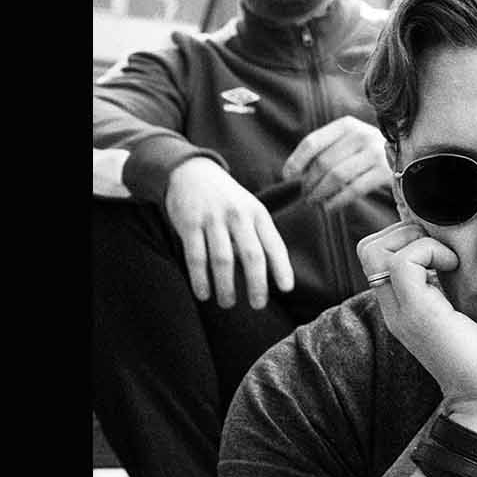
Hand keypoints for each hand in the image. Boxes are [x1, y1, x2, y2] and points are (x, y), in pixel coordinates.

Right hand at [164, 157, 293, 309]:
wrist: (192, 171)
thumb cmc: (227, 199)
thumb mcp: (249, 209)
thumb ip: (259, 236)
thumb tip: (271, 273)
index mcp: (258, 213)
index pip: (274, 244)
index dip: (282, 267)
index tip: (286, 289)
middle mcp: (238, 216)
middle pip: (251, 255)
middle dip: (256, 283)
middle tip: (258, 305)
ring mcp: (213, 219)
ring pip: (223, 259)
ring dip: (226, 286)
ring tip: (228, 303)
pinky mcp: (189, 223)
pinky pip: (196, 256)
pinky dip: (200, 278)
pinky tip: (203, 294)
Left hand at [282, 116, 389, 210]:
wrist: (410, 155)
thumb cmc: (368, 152)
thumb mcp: (349, 141)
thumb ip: (325, 150)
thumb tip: (293, 173)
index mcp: (346, 125)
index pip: (312, 142)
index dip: (296, 161)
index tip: (287, 176)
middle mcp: (361, 135)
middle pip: (323, 162)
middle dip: (309, 182)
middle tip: (305, 195)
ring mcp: (375, 153)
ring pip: (336, 177)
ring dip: (320, 193)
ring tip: (314, 201)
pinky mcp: (385, 172)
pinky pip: (353, 190)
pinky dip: (337, 201)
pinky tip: (329, 207)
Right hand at [357, 221, 476, 425]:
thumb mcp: (467, 314)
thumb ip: (455, 290)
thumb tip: (467, 258)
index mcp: (405, 306)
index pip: (378, 254)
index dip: (407, 236)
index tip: (445, 249)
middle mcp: (395, 308)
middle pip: (368, 248)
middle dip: (405, 232)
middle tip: (443, 249)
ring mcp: (402, 312)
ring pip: (374, 250)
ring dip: (416, 239)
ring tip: (449, 259)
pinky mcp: (418, 315)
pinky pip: (403, 261)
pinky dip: (430, 251)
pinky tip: (455, 267)